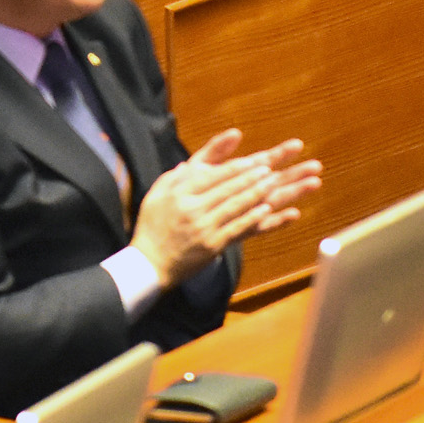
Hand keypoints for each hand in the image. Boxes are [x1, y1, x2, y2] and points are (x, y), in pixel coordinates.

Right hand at [130, 132, 322, 286]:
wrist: (149, 262)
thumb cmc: (153, 226)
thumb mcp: (157, 194)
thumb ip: (175, 176)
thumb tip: (190, 162)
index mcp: (178, 193)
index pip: (212, 175)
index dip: (235, 167)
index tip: (254, 160)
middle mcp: (191, 208)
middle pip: (228, 187)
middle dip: (252, 175)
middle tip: (271, 167)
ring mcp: (203, 227)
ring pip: (235, 205)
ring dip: (257, 192)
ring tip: (274, 181)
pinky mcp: (212, 245)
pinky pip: (236, 228)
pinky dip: (253, 217)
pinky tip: (267, 209)